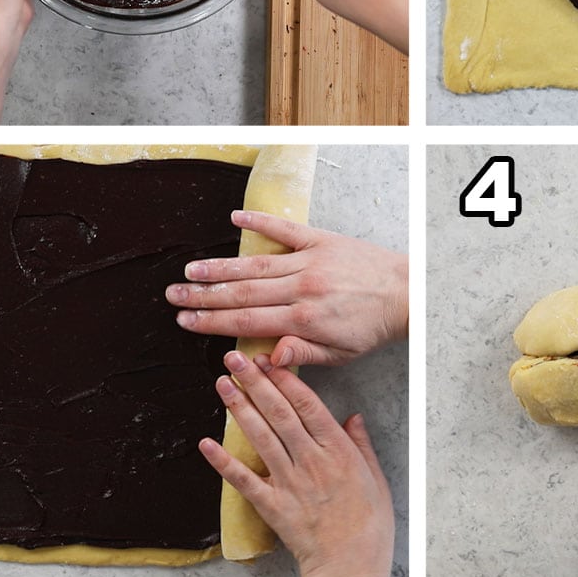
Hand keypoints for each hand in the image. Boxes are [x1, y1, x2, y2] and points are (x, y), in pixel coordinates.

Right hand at [167, 210, 407, 366]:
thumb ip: (300, 353)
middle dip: (204, 295)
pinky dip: (260, 222)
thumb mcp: (340, 354)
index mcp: (303, 320)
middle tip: (173, 294)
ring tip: (191, 269)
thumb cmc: (372, 327)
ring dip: (220, 267)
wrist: (405, 292)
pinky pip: (286, 230)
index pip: (246, 321)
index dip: (211, 322)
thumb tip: (264, 358)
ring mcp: (310, 261)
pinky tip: (235, 218)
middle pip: (242, 293)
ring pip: (256, 264)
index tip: (185, 320)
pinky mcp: (321, 240)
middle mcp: (302, 288)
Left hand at [199, 351, 393, 576]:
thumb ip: (361, 444)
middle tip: (236, 359)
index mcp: (337, 450)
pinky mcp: (272, 506)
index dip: (286, 379)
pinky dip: (223, 461)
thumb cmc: (368, 525)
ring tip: (222, 385)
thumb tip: (352, 417)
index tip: (270, 359)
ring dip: (239, 409)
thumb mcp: (376, 477)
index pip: (308, 405)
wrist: (351, 566)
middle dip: (255, 382)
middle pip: (279, 414)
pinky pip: (244, 480)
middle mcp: (311, 461)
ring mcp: (289, 483)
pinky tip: (207, 443)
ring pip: (260, 437)